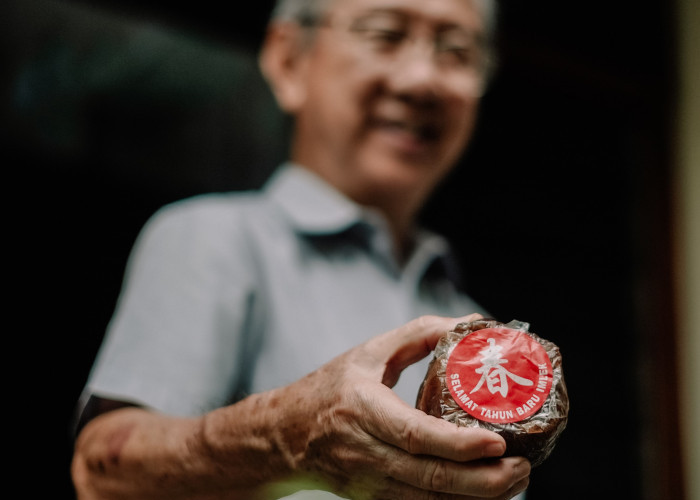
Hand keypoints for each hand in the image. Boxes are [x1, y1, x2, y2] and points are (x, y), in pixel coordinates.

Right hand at [262, 313, 530, 498]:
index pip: (413, 434)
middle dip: (483, 481)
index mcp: (361, 409)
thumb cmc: (329, 389)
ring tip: (516, 481)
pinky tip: (485, 495)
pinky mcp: (373, 499)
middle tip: (523, 467)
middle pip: (429, 477)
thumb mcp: (369, 353)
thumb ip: (420, 333)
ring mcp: (368, 483)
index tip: (497, 442)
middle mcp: (365, 452)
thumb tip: (471, 322)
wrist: (284, 436)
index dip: (457, 444)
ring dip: (478, 498)